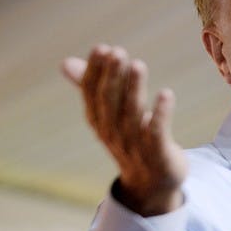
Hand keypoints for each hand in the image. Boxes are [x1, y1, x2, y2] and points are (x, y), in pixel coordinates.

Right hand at [62, 45, 186, 215]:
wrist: (153, 182)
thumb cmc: (131, 140)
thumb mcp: (110, 114)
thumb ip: (93, 87)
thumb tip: (64, 62)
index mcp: (99, 122)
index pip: (92, 94)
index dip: (95, 72)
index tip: (102, 48)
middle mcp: (112, 134)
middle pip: (109, 103)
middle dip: (112, 77)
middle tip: (118, 51)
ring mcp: (135, 146)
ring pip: (132, 116)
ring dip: (134, 89)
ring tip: (138, 64)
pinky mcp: (158, 155)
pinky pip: (157, 134)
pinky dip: (161, 114)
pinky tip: (166, 94)